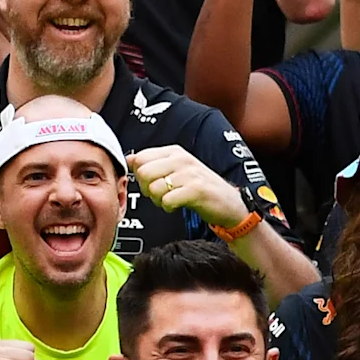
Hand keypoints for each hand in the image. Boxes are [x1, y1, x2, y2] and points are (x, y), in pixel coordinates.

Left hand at [130, 145, 251, 233]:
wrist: (229, 203)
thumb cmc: (200, 188)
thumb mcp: (176, 170)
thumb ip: (153, 163)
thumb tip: (129, 158)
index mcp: (174, 152)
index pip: (140, 158)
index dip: (139, 175)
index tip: (152, 182)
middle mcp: (181, 159)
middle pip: (143, 173)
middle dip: (146, 188)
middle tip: (159, 194)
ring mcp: (190, 173)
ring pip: (154, 188)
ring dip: (157, 200)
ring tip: (170, 200)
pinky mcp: (196, 190)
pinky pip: (167, 200)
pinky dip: (168, 207)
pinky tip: (176, 206)